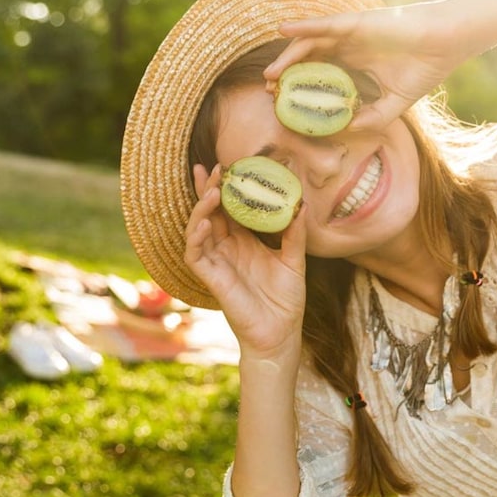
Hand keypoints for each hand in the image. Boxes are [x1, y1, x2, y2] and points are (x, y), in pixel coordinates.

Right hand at [185, 164, 306, 359]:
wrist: (281, 332)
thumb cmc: (286, 299)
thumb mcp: (294, 261)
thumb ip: (295, 234)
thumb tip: (300, 204)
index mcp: (245, 241)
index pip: (229, 208)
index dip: (225, 188)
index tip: (227, 164)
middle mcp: (227, 248)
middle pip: (210, 212)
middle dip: (206, 189)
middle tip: (210, 166)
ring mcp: (217, 262)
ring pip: (198, 228)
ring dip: (201, 208)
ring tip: (210, 190)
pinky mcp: (212, 278)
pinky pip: (196, 254)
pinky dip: (196, 237)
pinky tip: (205, 221)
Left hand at [264, 1, 468, 128]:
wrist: (446, 45)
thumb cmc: (424, 70)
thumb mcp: (393, 104)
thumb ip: (372, 117)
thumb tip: (347, 130)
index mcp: (356, 64)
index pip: (320, 75)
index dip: (301, 88)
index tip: (284, 104)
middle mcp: (349, 48)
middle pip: (309, 60)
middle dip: (287, 76)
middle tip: (269, 92)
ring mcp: (351, 34)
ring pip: (311, 44)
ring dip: (288, 57)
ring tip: (270, 75)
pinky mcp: (356, 22)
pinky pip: (324, 24)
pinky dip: (304, 26)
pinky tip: (284, 30)